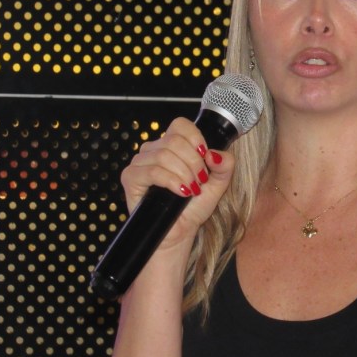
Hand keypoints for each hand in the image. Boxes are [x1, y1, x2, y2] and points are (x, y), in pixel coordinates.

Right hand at [119, 117, 235, 250]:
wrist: (180, 232)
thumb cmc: (194, 206)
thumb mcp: (218, 184)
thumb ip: (225, 166)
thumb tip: (214, 154)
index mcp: (172, 145)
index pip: (180, 125)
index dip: (195, 138)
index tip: (206, 156)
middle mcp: (154, 150)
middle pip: (174, 140)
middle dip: (193, 162)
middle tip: (200, 180)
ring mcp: (140, 162)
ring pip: (164, 155)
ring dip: (184, 174)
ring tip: (191, 189)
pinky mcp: (131, 177)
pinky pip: (152, 171)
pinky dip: (171, 181)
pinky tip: (181, 192)